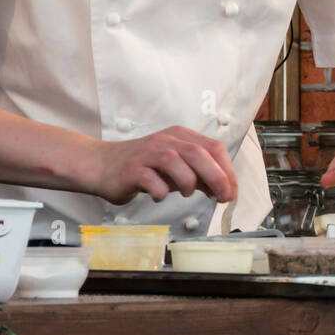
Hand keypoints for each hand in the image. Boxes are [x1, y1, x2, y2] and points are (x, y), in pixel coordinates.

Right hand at [90, 126, 237, 205]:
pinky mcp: (131, 169)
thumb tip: (223, 189)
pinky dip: (160, 191)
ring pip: (176, 162)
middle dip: (216, 178)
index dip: (227, 171)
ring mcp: (147, 153)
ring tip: (186, 194)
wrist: (102, 165)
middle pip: (198, 153)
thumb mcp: (176, 168)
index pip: (213, 147)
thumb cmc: (143, 167)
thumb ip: (198, 175)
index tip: (232, 191)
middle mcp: (165, 141)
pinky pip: (150, 179)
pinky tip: (159, 196)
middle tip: (222, 198)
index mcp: (180, 136)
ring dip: (188, 182)